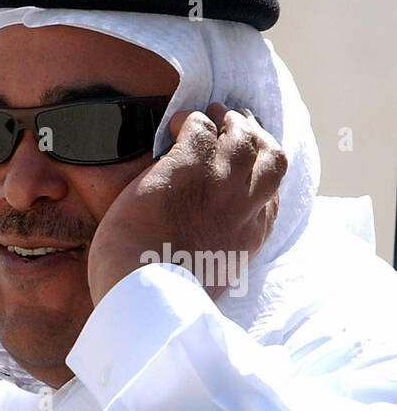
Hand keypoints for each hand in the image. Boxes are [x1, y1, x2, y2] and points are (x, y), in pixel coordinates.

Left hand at [86, 102, 285, 305]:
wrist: (139, 290)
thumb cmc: (157, 295)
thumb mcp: (204, 282)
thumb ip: (212, 261)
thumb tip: (198, 255)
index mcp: (247, 239)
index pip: (271, 198)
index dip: (262, 177)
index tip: (248, 170)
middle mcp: (242, 208)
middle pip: (271, 159)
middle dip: (257, 138)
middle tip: (236, 127)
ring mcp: (218, 184)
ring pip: (242, 135)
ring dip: (228, 120)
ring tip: (211, 115)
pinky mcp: (187, 168)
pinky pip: (199, 127)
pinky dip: (190, 120)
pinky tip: (175, 125)